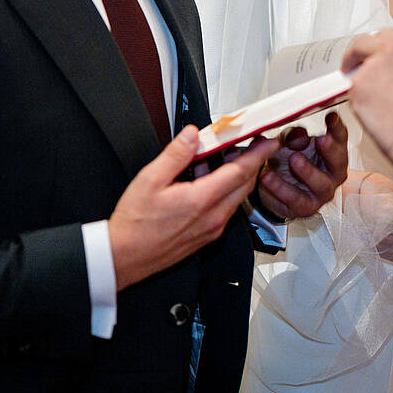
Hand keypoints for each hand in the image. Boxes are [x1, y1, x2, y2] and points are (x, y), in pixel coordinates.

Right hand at [108, 127, 277, 290]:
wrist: (124, 257)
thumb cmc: (134, 225)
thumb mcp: (150, 180)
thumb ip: (176, 154)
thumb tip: (192, 135)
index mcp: (202, 200)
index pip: (241, 172)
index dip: (258, 154)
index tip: (268, 141)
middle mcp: (213, 218)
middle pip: (245, 185)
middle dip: (253, 162)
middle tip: (251, 144)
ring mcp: (211, 229)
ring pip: (236, 197)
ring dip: (237, 176)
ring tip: (225, 157)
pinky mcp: (206, 236)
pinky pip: (225, 209)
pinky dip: (225, 190)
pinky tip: (208, 179)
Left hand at [256, 112, 349, 220]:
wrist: (272, 186)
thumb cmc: (287, 160)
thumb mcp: (288, 142)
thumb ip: (292, 136)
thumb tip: (297, 135)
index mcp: (332, 152)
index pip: (340, 138)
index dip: (337, 127)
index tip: (331, 117)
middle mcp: (332, 172)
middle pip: (339, 161)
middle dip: (331, 150)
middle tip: (321, 139)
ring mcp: (322, 191)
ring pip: (321, 183)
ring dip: (308, 170)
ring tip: (294, 158)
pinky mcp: (306, 206)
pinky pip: (296, 198)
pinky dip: (280, 187)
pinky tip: (267, 176)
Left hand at [342, 30, 392, 158]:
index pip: (387, 35)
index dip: (378, 46)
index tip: (374, 54)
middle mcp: (392, 49)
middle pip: (364, 43)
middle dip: (357, 54)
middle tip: (353, 64)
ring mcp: (372, 67)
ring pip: (357, 69)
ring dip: (362, 81)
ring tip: (375, 102)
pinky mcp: (358, 87)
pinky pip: (354, 91)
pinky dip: (360, 101)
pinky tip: (376, 113)